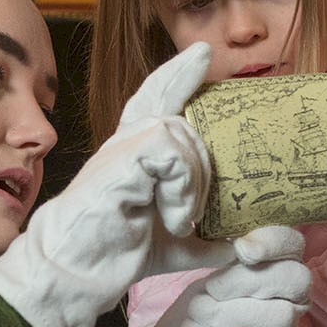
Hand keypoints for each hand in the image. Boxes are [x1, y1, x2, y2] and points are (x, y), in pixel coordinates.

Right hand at [0, 45, 230, 326]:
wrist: (76, 271)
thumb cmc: (116, 255)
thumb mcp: (176, 246)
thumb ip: (210, 238)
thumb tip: (250, 242)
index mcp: (135, 152)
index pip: (158, 97)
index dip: (178, 73)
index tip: (202, 55)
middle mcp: (127, 141)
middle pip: (181, 115)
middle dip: (203, 155)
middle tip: (193, 208)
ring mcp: (122, 147)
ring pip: (181, 133)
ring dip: (195, 182)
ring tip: (181, 221)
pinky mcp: (120, 160)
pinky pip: (170, 152)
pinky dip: (183, 188)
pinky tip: (175, 219)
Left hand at [135, 226, 310, 326]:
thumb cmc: (189, 326)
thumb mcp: (204, 285)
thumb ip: (229, 264)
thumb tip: (246, 242)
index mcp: (273, 281)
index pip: (295, 249)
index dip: (275, 241)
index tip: (241, 248)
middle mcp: (287, 311)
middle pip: (296, 281)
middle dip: (244, 280)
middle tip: (209, 292)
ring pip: (277, 317)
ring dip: (223, 314)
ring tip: (194, 319)